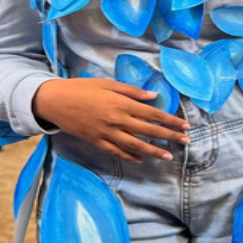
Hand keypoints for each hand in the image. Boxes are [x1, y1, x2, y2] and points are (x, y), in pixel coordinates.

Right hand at [31, 78, 189, 162]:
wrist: (56, 101)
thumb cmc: (83, 88)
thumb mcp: (108, 84)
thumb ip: (132, 91)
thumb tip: (153, 97)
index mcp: (122, 103)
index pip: (152, 114)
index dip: (170, 120)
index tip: (185, 125)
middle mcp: (117, 120)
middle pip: (148, 131)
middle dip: (169, 136)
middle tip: (185, 141)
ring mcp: (107, 133)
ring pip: (135, 145)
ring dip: (153, 151)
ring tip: (168, 156)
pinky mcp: (97, 142)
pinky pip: (117, 152)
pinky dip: (130, 156)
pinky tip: (141, 159)